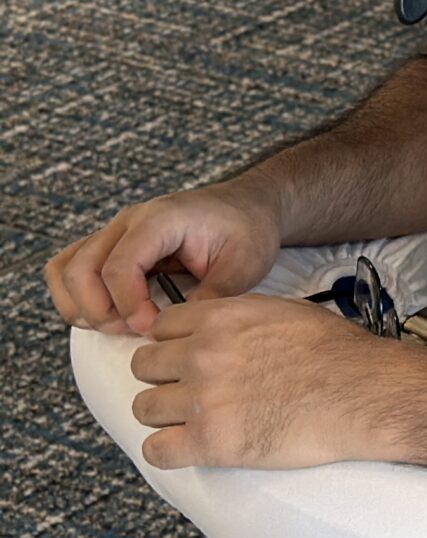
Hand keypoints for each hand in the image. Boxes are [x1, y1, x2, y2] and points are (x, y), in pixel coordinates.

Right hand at [45, 183, 281, 336]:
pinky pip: (70, 268)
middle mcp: (128, 222)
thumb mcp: (243, 265)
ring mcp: (115, 232)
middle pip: (81, 270)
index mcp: (160, 220)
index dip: (128, 306)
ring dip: (81, 306)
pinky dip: (76, 296)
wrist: (249, 206)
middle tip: (133, 330)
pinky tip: (108, 314)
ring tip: (119, 325)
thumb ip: (210, 296)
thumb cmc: (247, 231)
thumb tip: (175, 328)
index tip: (151, 328)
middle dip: (99, 311)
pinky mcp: (111, 245)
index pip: (119, 267)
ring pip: (65, 270)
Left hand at [128, 295, 408, 470]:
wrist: (361, 393)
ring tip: (193, 420)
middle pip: (143, 366)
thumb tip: (215, 329)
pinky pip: (155, 451)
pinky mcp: (209, 444)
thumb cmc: (335, 352)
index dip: (172, 342)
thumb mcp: (283, 313)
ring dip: (165, 414)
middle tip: (190, 389)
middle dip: (163, 377)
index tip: (186, 356)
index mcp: (221, 318)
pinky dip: (169, 450)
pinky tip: (190, 447)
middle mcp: (202, 355)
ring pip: (143, 408)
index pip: (160, 327)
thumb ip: (237, 318)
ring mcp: (202, 400)